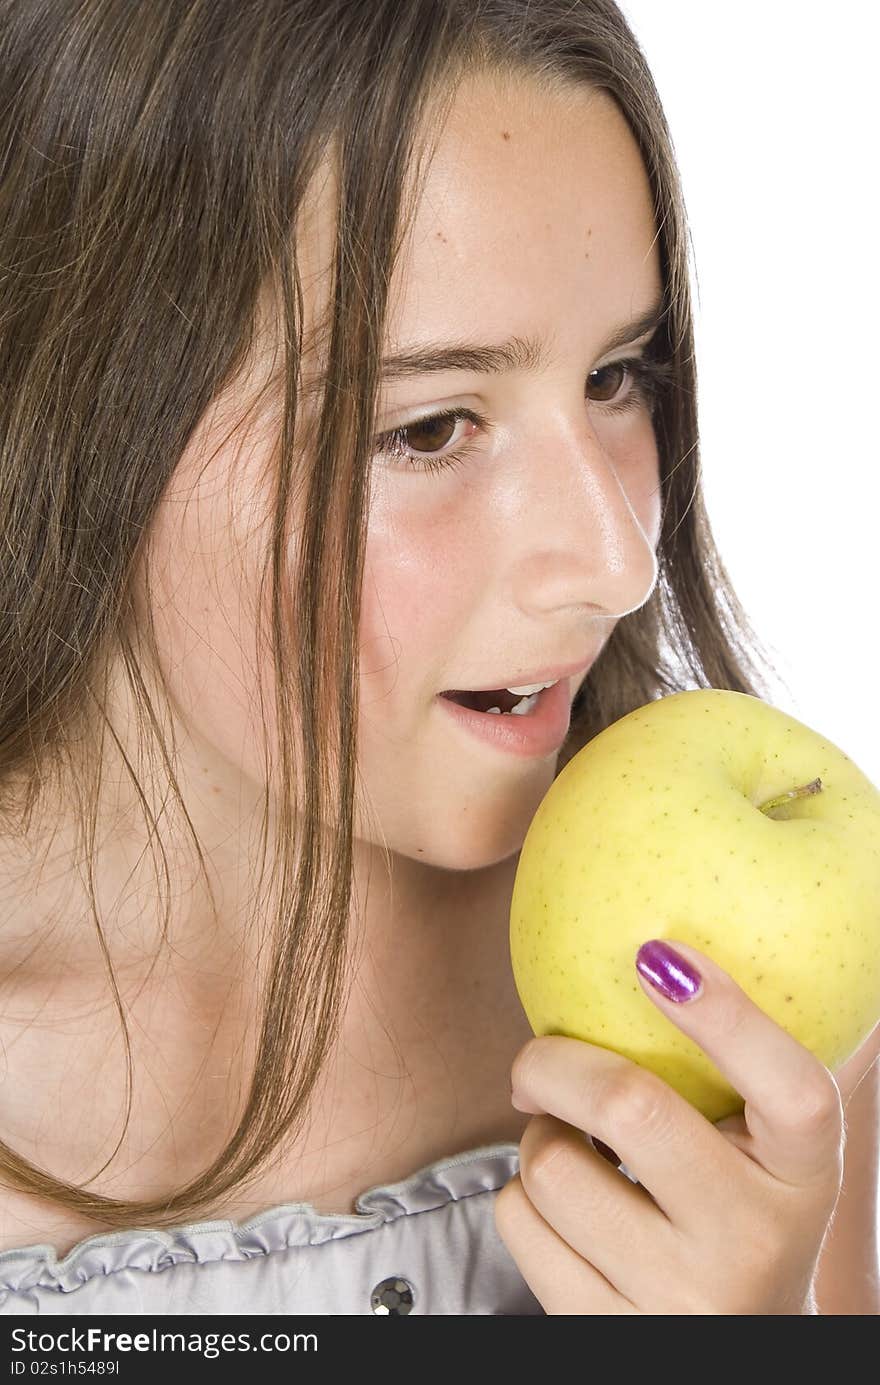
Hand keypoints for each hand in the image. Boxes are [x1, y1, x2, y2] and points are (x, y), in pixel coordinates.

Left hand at [495, 939, 868, 1314]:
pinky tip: (562, 1206)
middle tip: (540, 1057)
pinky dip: (520, 1196)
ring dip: (538, 1134)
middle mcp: (752, 1244)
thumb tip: (669, 939)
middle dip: (556, 1060)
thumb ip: (748, 1064)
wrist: (743, 1349)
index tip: (659, 952)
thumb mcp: (775, 1152)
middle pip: (629, 1107)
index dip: (728, 1013)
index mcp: (804, 1178)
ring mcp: (677, 1299)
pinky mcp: (604, 1333)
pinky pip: (517, 1221)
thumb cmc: (745, 1212)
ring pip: (551, 1165)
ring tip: (568, 1143)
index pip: (792, 1090)